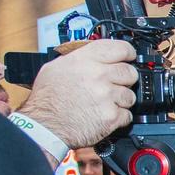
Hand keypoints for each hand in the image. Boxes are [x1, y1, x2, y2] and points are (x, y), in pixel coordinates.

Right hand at [18, 39, 138, 148]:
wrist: (44, 126)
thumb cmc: (47, 99)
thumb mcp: (56, 67)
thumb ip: (80, 58)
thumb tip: (94, 56)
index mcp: (86, 59)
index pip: (121, 48)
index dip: (128, 53)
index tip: (128, 58)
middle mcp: (98, 75)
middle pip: (130, 72)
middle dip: (125, 80)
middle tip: (114, 85)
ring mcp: (106, 96)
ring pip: (130, 95)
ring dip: (121, 100)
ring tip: (105, 103)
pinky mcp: (111, 116)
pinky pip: (127, 115)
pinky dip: (119, 117)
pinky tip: (104, 115)